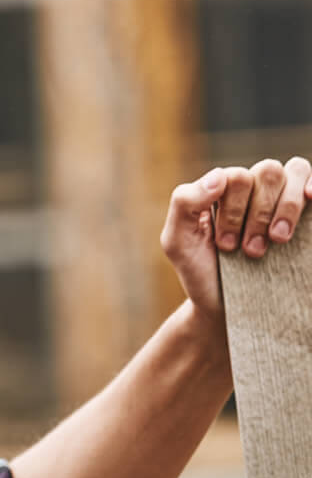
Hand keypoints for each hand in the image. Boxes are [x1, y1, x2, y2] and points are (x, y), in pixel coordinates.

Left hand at [160, 157, 311, 324]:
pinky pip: (311, 180)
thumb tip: (220, 175)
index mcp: (220, 189)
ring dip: (286, 208)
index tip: (226, 245)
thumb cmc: (201, 271)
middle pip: (267, 172)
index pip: (236, 176)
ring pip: (293, 171)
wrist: (226, 306)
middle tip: (249, 249)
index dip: (233, 211)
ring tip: (277, 240)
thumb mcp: (177, 241)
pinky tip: (311, 197)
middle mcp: (251, 188)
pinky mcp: (303, 215)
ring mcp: (279, 198)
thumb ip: (184, 202)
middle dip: (258, 214)